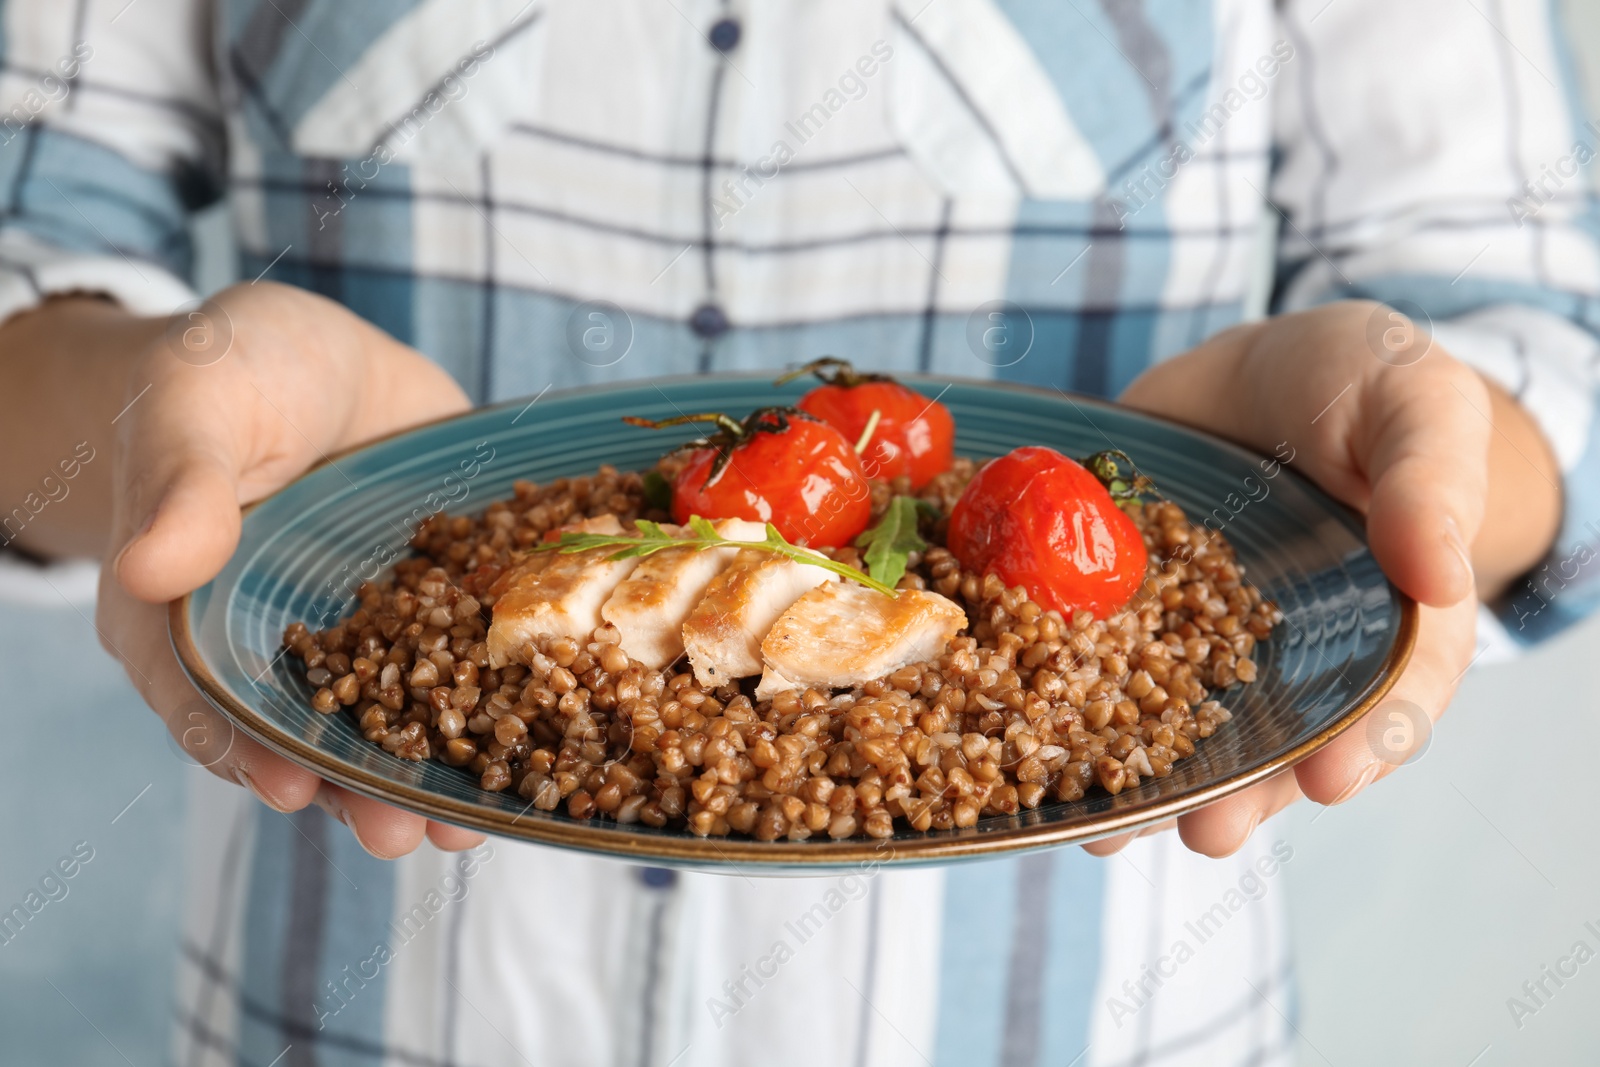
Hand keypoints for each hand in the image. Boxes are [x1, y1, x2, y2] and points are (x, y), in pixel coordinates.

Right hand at [97, 281, 484, 857]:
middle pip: (305, 733)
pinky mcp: (440, 605)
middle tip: (396, 834)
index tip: (283, 788)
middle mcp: (282, 645)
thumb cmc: (228, 374)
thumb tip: (150, 568)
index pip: (198, 695)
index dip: (237, 747)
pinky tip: (543, 737)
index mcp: (191, 613)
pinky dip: (501, 699)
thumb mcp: (197, 408)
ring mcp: (369, 632)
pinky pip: (469, 659)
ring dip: (429, 772)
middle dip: (351, 788)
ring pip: (393, 716)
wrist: (323, 357)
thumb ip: (181, 486)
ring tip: (469, 824)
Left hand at [1090, 300, 1560, 857]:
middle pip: (1274, 739)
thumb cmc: (1367, 385)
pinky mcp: (1124, 609)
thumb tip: (1439, 576)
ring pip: (1178, 724)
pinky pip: (1093, 663)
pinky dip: (1059, 704)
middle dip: (1238, 792)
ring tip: (1104, 831)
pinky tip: (1024, 751)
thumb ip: (1429, 485)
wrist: (1257, 369)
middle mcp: (1290, 653)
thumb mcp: (1416, 410)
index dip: (1365, 741)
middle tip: (1206, 833)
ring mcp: (1200, 637)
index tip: (1331, 778)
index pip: (1392, 697)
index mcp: (1386, 623)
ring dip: (1142, 781)